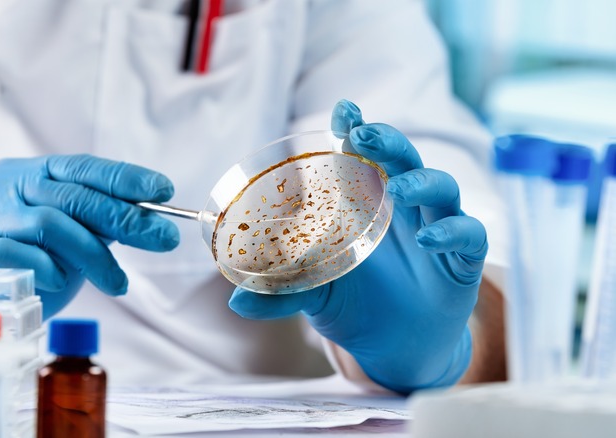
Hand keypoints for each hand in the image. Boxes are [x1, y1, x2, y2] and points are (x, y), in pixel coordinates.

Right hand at [0, 154, 179, 317]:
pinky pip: (24, 257)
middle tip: (163, 238)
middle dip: (125, 217)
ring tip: (117, 283)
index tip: (163, 190)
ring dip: (94, 256)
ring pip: (52, 225)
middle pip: (73, 196)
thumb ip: (98, 220)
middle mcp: (7, 187)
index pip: (82, 166)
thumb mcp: (68, 232)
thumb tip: (153, 219)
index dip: (124, 177)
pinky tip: (61, 283)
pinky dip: (52, 270)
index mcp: (30, 172)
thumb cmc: (29, 259)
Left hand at [229, 100, 487, 392]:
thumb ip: (281, 293)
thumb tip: (235, 301)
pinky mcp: (463, 260)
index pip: (364, 156)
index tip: (343, 110)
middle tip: (363, 136)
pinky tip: (427, 238)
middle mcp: (405, 208)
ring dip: (420, 181)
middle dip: (386, 141)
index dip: (356, 129)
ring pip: (441, 186)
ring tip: (396, 190)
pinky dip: (451, 231)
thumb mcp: (314, 296)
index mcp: (368, 204)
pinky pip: (469, 234)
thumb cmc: (355, 304)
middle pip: (404, 159)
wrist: (396, 347)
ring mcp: (436, 228)